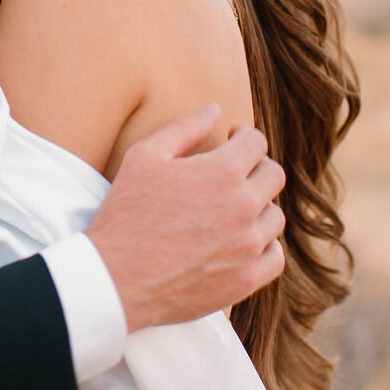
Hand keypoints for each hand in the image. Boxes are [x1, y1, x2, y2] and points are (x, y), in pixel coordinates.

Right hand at [86, 105, 285, 331]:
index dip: (243, 136)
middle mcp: (244, 206)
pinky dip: (264, 247)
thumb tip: (214, 109)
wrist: (115, 278)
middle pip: (273, 176)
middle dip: (255, 168)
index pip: (256, 142)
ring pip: (275, 217)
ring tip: (232, 211)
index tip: (231, 140)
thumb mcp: (145, 157)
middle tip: (233, 175)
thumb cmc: (126, 214)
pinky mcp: (246, 279)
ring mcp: (248, 245)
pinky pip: (275, 258)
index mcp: (223, 171)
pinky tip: (242, 242)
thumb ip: (184, 128)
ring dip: (259, 208)